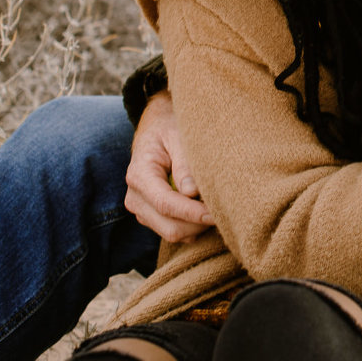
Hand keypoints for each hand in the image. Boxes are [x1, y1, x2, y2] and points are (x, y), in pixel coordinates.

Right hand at [124, 92, 214, 242]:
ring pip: (173, 233)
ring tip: (217, 207)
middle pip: (170, 227)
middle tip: (226, 211)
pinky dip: (193, 227)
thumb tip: (192, 192)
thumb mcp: (178, 135)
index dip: (193, 214)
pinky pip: (175, 231)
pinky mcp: (151, 216)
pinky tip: (207, 209)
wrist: (156, 127)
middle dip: (199, 224)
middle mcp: (135, 198)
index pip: (166, 204)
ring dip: (198, 227)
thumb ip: (185, 163)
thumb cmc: (169, 127)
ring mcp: (142, 210)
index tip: (217, 214)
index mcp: (139, 176)